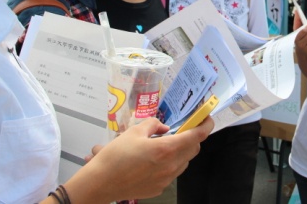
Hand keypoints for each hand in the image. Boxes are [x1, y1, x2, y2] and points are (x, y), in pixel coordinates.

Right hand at [66, 117, 212, 202]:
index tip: (206, 118)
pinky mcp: (159, 188)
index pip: (197, 136)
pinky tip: (154, 160)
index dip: (206, 125)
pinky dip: (170, 164)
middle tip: (183, 129)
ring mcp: (166, 179)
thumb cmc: (115, 156)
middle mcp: (170, 166)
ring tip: (165, 144)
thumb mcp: (134, 131)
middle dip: (192, 137)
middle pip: (193, 149)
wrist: (100, 182)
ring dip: (181, 151)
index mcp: (166, 149)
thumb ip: (153, 125)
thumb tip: (162, 128)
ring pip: (184, 162)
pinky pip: (172, 173)